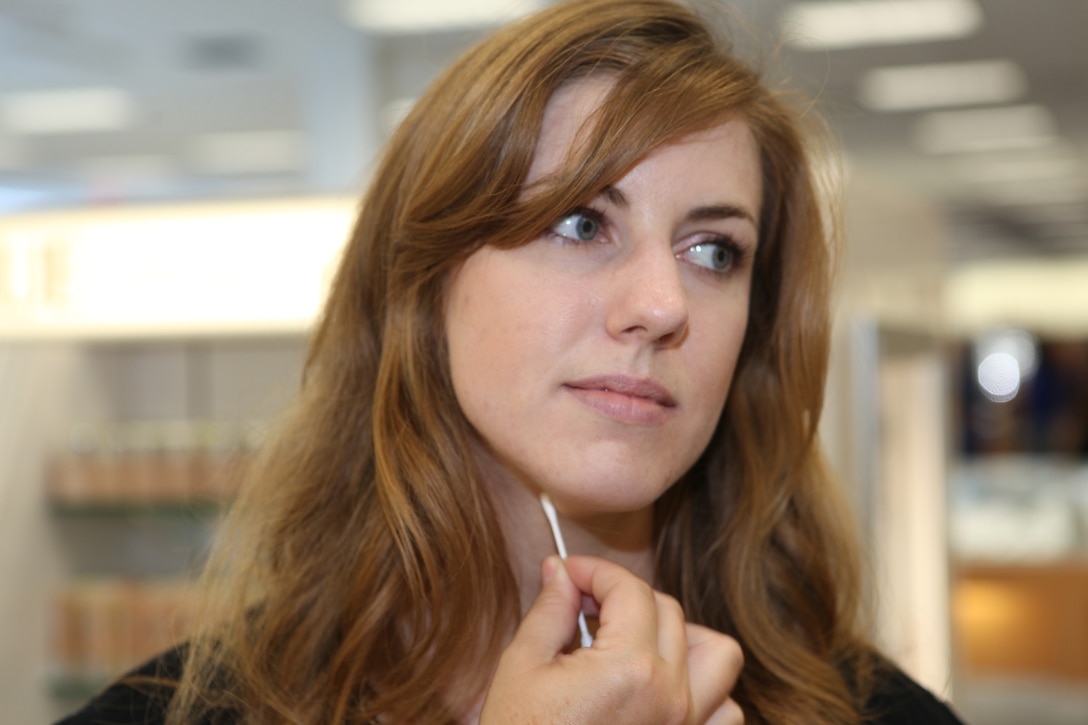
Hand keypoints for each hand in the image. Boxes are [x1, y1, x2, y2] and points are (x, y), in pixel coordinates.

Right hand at [480, 555, 743, 723]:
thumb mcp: (522, 668)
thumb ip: (550, 610)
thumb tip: (560, 571)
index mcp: (629, 668)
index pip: (629, 588)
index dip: (594, 570)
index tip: (569, 574)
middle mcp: (670, 695)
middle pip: (668, 610)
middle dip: (625, 595)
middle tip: (585, 605)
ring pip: (717, 655)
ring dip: (681, 636)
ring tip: (634, 640)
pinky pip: (724, 710)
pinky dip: (704, 689)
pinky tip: (660, 687)